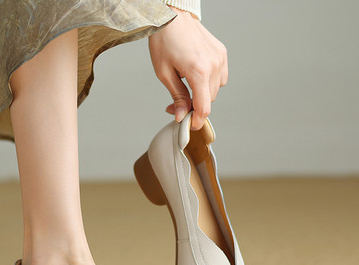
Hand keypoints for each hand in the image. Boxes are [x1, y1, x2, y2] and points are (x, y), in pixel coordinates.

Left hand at [148, 6, 227, 129]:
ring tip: (185, 88)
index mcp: (199, 72)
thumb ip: (176, 97)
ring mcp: (220, 59)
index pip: (203, 107)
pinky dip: (210, 83)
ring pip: (215, 90)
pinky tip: (197, 77)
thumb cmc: (164, 41)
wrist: (172, 16)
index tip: (189, 126)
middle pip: (208, 100)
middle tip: (177, 105)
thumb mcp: (164, 73)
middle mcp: (214, 65)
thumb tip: (180, 116)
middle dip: (194, 107)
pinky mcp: (221, 53)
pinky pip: (220, 78)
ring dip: (202, 95)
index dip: (196, 121)